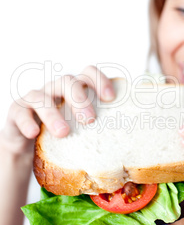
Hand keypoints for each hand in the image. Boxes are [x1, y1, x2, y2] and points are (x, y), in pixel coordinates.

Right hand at [0, 65, 114, 157]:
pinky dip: (27, 123)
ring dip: (53, 114)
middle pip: (68, 82)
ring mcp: (35, 98)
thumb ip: (98, 130)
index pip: (88, 74)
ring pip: (42, 98)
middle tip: (90, 120)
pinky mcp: (17, 111)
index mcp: (74, 90)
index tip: (111, 98)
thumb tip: (125, 150)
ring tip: (63, 133)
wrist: (28, 145)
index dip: (100, 81)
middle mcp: (56, 89)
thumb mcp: (81, 130)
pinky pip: (20, 113)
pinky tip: (34, 134)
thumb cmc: (62, 135)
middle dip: (80, 100)